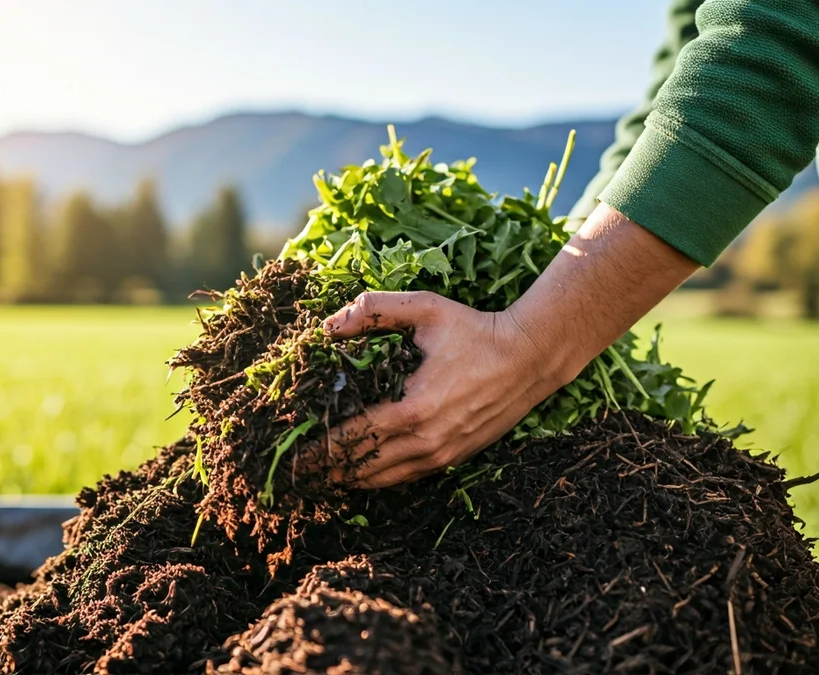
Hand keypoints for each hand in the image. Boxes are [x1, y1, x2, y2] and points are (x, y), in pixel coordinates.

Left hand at [316, 203, 700, 489]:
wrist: (530, 357)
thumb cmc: (475, 330)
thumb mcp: (425, 309)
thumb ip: (375, 311)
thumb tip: (328, 325)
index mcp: (412, 410)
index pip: (350, 441)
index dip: (316, 451)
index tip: (288, 455)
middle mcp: (426, 442)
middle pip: (361, 469)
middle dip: (323, 473)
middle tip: (289, 474)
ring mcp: (442, 456)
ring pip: (382, 481)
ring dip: (346, 481)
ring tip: (313, 479)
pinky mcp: (453, 459)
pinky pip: (404, 478)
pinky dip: (376, 479)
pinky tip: (354, 475)